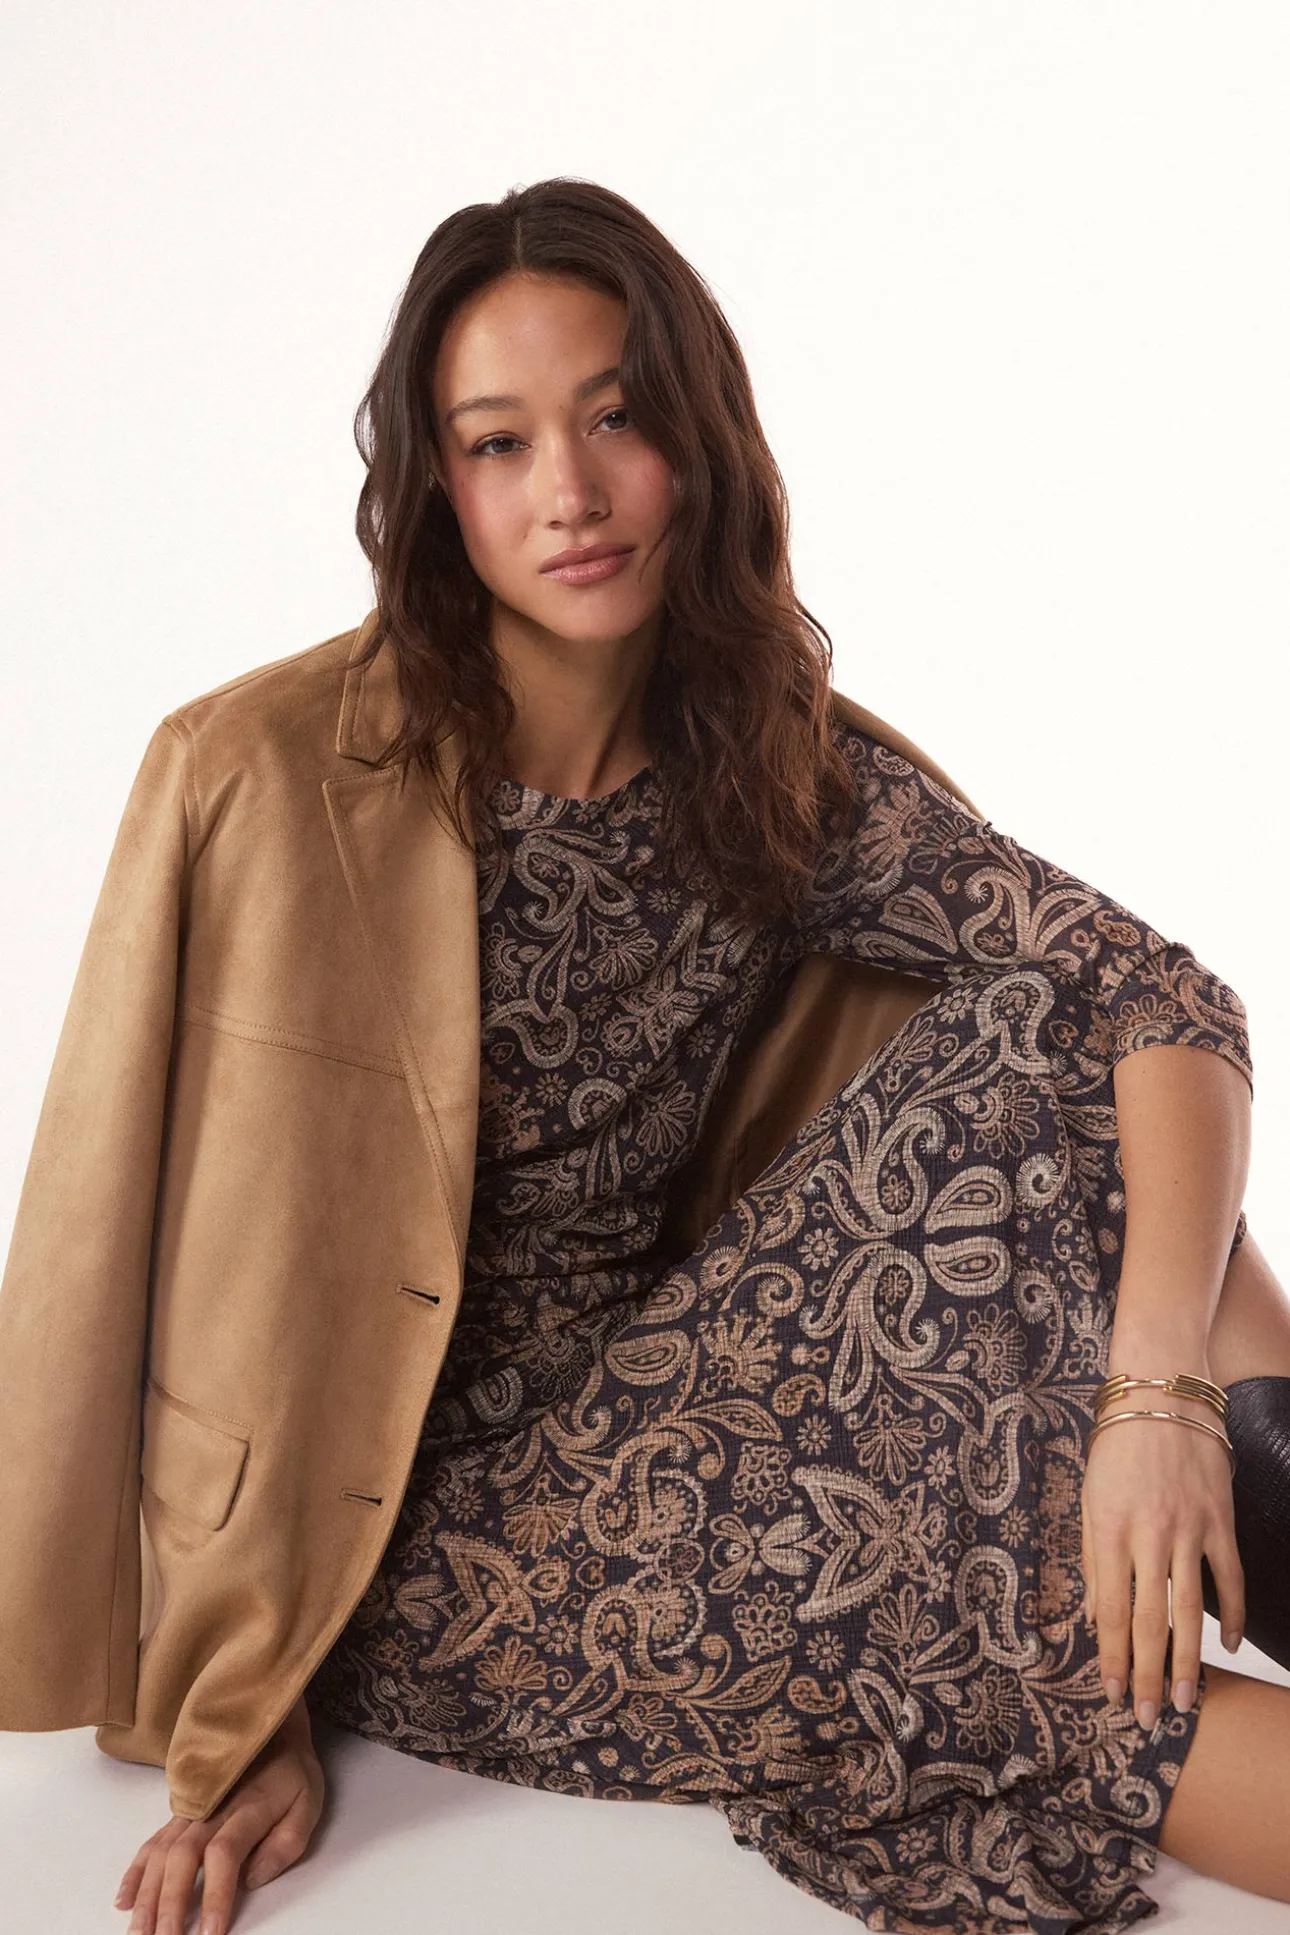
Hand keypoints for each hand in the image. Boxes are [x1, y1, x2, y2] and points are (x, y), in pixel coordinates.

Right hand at [114, 1694, 323, 1934]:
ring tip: (139, 1934)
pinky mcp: (177, 1813)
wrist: (268, 1728)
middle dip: (171, 1905)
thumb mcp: (308, 1803)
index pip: (225, 1855)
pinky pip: (150, 1843)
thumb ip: (286, 1843)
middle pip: (183, 1859)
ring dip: (147, 1897)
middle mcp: (211, 1810)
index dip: (216, 1895)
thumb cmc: (290, 1773)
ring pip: (160, 1855)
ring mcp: (189, 1811)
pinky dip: (134, 1873)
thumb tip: (253, 1879)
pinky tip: (123, 1902)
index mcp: (248, 1810)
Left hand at [1080, 1383, 1245, 1731]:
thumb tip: (1094, 1614)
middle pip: (1148, 1620)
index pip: (1109, 1610)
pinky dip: (1229, 1615)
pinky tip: (1226, 1646)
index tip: (1110, 1693)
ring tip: (1184, 1701)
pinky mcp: (1220, 1519)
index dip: (1110, 1657)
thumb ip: (1092, 1558)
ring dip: (1186, 1661)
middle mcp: (1147, 1534)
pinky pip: (1228, 1578)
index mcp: (1107, 1529)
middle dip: (1145, 1675)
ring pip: (1188, 1610)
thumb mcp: (1090, 1498)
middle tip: (1146, 1718)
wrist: (1162, 1392)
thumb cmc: (1117, 1445)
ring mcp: (1188, 1528)